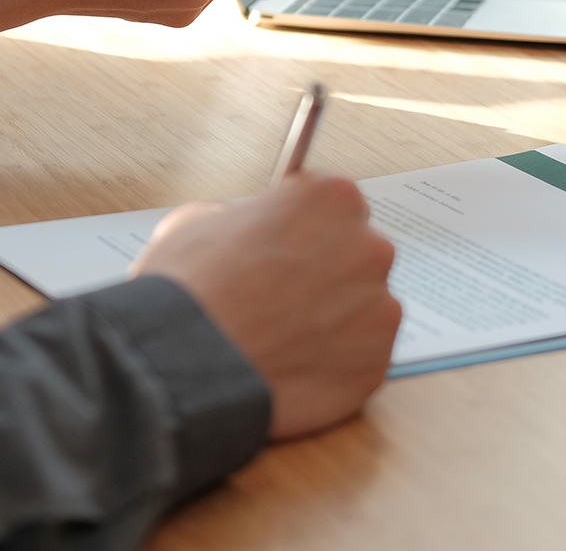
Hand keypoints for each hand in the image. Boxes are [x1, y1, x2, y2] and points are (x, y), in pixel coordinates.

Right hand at [133, 169, 401, 439]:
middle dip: (324, 273)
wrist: (187, 364)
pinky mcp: (376, 363)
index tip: (283, 246)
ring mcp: (379, 309)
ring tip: (280, 339)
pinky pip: (360, 358)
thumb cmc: (190, 288)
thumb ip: (242, 218)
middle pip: (355, 256)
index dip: (301, 228)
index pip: (331, 205)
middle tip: (278, 298)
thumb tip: (248, 232)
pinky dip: (333, 364)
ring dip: (331, 320)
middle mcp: (369, 248)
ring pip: (361, 310)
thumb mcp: (199, 220)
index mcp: (332, 198)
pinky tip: (292, 367)